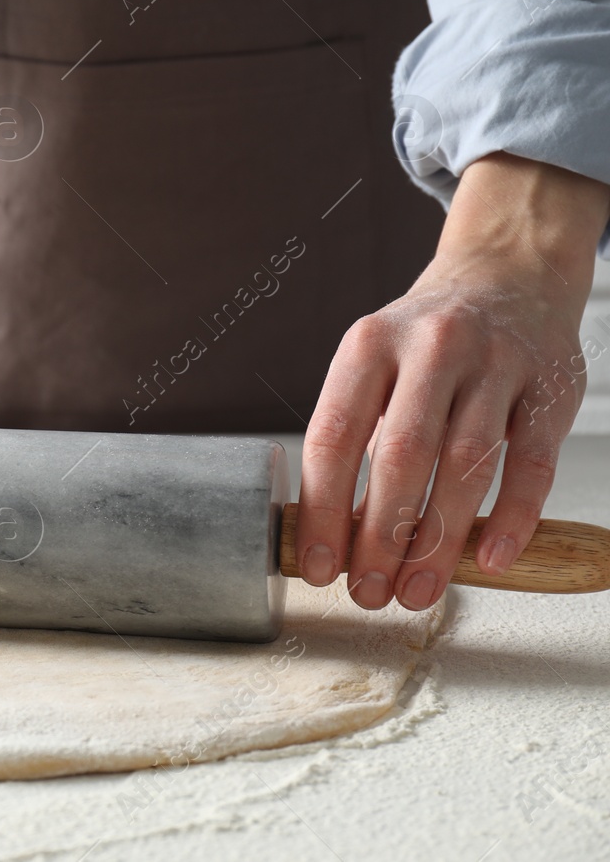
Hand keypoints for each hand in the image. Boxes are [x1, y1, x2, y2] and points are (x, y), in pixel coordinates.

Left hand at [297, 152, 609, 609]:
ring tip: (419, 590)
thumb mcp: (376, 368)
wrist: (508, 273)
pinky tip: (492, 558)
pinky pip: (531, 461)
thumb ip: (358, 440)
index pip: (333, 436)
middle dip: (380, 534)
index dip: (322, 508)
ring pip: (465, 463)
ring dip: (440, 538)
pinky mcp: (550, 386)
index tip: (317, 564)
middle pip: (399, 455)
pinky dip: (513, 515)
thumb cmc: (427, 342)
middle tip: (368, 592)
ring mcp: (495, 364)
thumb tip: (334, 535)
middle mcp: (430, 348)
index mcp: (368, 346)